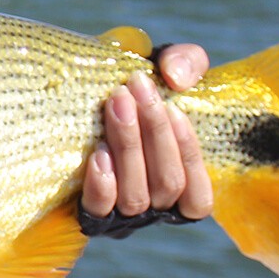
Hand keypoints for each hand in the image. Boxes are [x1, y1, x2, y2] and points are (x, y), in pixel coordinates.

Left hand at [81, 44, 214, 223]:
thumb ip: (186, 63)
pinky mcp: (86, 212)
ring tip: (116, 105)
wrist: (79, 93)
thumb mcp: (166, 68)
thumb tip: (175, 76)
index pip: (198, 196)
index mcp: (179, 184)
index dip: (190, 154)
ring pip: (136, 197)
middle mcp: (154, 208)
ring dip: (129, 147)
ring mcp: (120, 215)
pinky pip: (99, 210)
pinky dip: (103, 183)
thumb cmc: (133, 88)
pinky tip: (98, 151)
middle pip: (167, 185)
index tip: (173, 108)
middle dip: (155, 133)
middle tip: (135, 87)